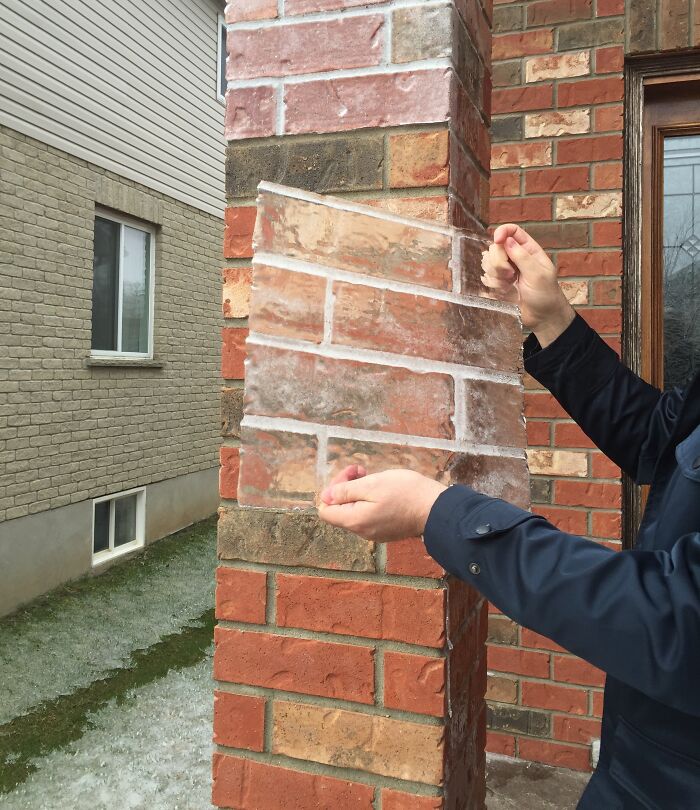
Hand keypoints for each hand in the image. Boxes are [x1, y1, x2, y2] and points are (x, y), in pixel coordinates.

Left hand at [317, 466, 446, 541]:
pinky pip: (368, 515)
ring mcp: (374, 533)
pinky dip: (369, 501)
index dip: (332, 489)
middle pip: (340, 510)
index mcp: (355, 520)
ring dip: (358, 492)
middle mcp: (362, 531)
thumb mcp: (372, 484)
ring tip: (372, 476)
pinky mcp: (386, 530)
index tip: (350, 475)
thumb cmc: (405, 493)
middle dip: (346, 487)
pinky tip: (382, 489)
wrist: (436, 509)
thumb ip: (345, 491)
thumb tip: (325, 496)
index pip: (325, 510)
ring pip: (354, 511)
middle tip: (361, 470)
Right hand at [481, 223, 574, 346]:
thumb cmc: (545, 295)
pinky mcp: (499, 284)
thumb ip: (522, 256)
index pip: (513, 231)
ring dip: (496, 275)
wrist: (542, 318)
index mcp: (529, 250)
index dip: (502, 232)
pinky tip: (505, 291)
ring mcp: (507, 271)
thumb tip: (507, 240)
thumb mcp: (537, 274)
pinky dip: (494, 285)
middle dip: (499, 261)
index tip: (497, 241)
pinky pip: (488, 278)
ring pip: (489, 263)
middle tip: (510, 274)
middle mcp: (516, 258)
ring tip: (510, 284)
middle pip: (496, 248)